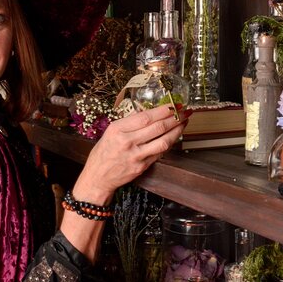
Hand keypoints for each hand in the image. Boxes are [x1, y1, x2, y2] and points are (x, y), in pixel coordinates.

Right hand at [72, 105, 189, 204]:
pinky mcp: (142, 167)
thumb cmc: (103, 153)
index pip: (145, 117)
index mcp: (118, 129)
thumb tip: (149, 113)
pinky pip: (160, 153)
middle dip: (174, 118)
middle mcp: (127, 142)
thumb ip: (129, 122)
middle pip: (157, 128)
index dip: (163, 110)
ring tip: (183, 123)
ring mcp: (136, 156)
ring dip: (176, 131)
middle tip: (184, 111)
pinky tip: (174, 137)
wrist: (98, 177)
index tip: (173, 104)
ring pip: (163, 141)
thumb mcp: (110, 132)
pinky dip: (169, 143)